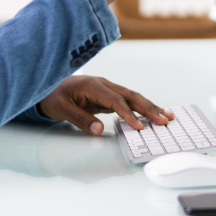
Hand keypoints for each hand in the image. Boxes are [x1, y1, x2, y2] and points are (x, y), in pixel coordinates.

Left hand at [37, 75, 173, 134]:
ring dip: (150, 107)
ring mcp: (108, 90)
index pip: (115, 100)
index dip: (128, 113)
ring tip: (168, 116)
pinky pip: (129, 102)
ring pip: (133, 97)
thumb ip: (79, 118)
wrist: (48, 87)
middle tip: (165, 120)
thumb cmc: (52, 96)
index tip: (139, 127)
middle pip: (130, 95)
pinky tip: (154, 115)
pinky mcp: (109, 96)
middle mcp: (104, 85)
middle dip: (149, 108)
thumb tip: (98, 130)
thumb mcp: (61, 109)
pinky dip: (142, 108)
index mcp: (92, 85)